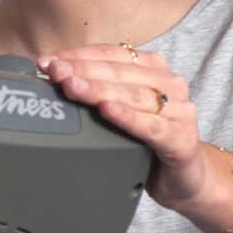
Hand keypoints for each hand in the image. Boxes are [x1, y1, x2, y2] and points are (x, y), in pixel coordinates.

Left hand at [41, 44, 214, 212]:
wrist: (184, 178)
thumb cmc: (148, 141)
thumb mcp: (120, 109)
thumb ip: (97, 91)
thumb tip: (53, 79)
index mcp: (152, 70)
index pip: (111, 54)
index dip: (78, 56)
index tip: (49, 61)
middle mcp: (169, 84)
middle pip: (119, 72)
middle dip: (82, 70)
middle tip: (54, 72)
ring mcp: (179, 111)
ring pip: (133, 96)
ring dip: (99, 90)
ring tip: (72, 87)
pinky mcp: (182, 139)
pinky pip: (152, 127)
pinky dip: (128, 118)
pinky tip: (107, 111)